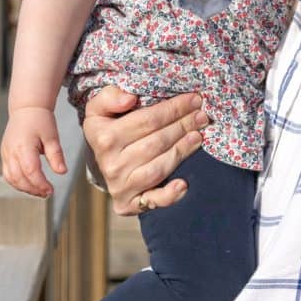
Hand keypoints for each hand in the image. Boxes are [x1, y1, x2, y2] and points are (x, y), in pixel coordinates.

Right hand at [0, 105, 68, 197]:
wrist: (26, 108)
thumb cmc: (40, 120)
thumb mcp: (52, 136)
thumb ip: (56, 156)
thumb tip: (62, 172)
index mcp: (23, 146)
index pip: (31, 172)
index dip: (40, 184)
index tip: (51, 190)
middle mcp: (11, 151)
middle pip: (19, 178)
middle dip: (33, 189)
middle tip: (47, 193)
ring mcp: (6, 153)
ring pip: (11, 178)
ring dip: (24, 188)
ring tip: (39, 191)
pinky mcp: (5, 154)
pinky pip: (7, 173)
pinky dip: (17, 182)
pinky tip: (29, 184)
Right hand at [81, 86, 204, 216]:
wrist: (99, 162)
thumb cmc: (106, 129)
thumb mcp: (98, 109)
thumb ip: (109, 97)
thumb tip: (130, 98)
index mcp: (103, 137)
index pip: (146, 121)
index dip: (173, 109)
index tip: (193, 99)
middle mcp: (110, 164)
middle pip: (156, 142)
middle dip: (182, 126)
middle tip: (201, 116)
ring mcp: (119, 186)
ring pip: (158, 168)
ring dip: (182, 151)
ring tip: (198, 136)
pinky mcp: (127, 204)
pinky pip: (152, 201)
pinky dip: (169, 195)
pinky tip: (184, 184)